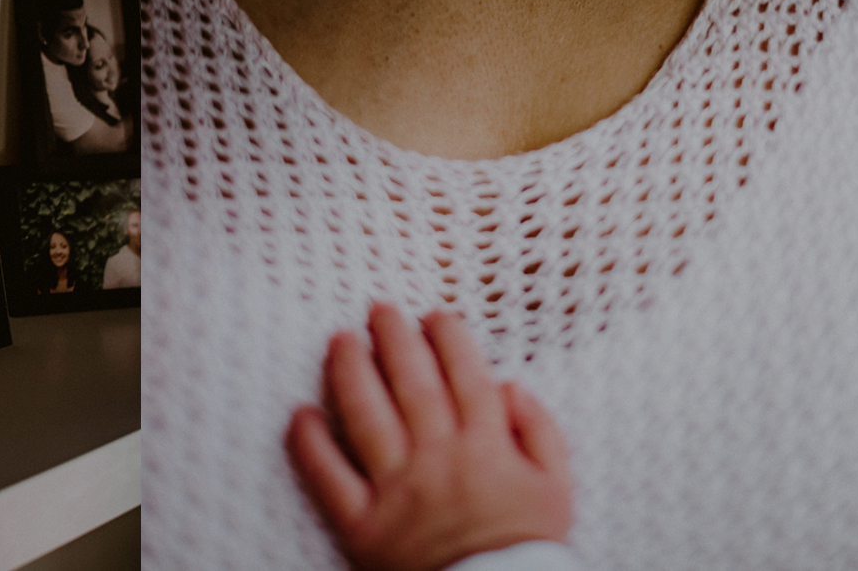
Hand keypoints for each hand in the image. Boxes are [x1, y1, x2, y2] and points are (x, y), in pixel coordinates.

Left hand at [286, 303, 572, 570]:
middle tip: (379, 309)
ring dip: (350, 371)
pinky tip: (301, 413)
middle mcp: (438, 459)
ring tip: (340, 340)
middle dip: (394, 337)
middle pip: (411, 382)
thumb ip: (540, 430)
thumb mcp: (556, 488)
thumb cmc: (527, 547)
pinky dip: (310, 443)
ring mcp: (397, 490)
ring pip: (366, 415)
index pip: (465, 373)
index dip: (447, 336)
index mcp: (487, 446)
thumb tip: (509, 382)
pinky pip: (329, 476)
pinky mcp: (363, 525)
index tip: (433, 314)